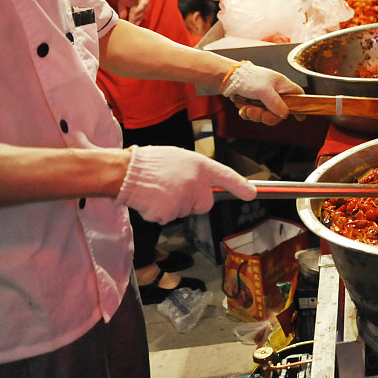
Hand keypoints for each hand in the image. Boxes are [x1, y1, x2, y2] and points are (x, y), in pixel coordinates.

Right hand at [116, 145, 256, 223]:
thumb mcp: (179, 158)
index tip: (252, 194)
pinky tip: (150, 199)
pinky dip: (159, 213)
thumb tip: (202, 185)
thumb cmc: (149, 163)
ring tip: (157, 190)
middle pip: (205, 204)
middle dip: (193, 202)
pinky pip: (168, 218)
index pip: (226, 176)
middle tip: (173, 190)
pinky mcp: (169, 213)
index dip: (241, 185)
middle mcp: (195, 182)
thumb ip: (194, 172)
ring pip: (184, 211)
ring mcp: (183, 199)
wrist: (124, 172)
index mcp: (199, 165)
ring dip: (172, 206)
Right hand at [117, 0, 148, 24]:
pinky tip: (136, 12)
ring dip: (138, 16)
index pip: (136, 17)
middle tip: (132, 26)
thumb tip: (122, 20)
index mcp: (137, 8)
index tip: (130, 28)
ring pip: (142, 11)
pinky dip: (140, 8)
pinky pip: (143, 4)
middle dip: (136, 21)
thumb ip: (122, 12)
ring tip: (134, 21)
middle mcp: (142, 6)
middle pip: (140, 16)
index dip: (133, 22)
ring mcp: (144, 2)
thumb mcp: (122, 5)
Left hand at [221, 61, 302, 123]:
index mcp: (283, 86)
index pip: (299, 96)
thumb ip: (276, 103)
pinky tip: (243, 108)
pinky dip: (248, 114)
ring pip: (266, 116)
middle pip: (280, 113)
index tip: (299, 118)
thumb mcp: (264, 90)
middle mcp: (276, 94)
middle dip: (268, 116)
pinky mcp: (254, 104)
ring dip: (255, 115)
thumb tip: (286, 115)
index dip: (301, 107)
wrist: (229, 77)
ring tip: (248, 108)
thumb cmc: (249, 78)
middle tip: (261, 114)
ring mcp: (265, 100)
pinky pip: (255, 116)